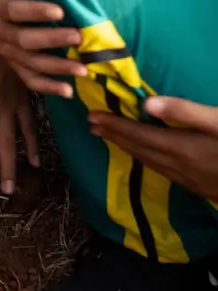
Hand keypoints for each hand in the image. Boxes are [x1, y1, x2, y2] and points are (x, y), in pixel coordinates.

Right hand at [0, 0, 84, 96]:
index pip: (11, 9)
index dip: (34, 11)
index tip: (59, 11)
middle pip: (21, 39)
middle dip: (51, 40)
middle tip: (78, 37)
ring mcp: (4, 51)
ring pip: (29, 63)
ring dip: (56, 68)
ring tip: (83, 69)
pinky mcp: (14, 66)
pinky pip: (29, 80)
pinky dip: (48, 88)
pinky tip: (68, 92)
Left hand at [91, 97, 217, 201]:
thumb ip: (185, 112)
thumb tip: (147, 103)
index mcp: (180, 148)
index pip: (137, 134)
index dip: (114, 124)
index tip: (92, 116)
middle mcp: (177, 166)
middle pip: (138, 149)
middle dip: (113, 135)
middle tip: (92, 125)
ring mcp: (187, 179)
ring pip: (148, 162)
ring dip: (127, 148)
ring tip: (110, 138)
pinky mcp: (197, 187)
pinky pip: (161, 171)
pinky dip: (145, 159)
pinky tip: (145, 157)